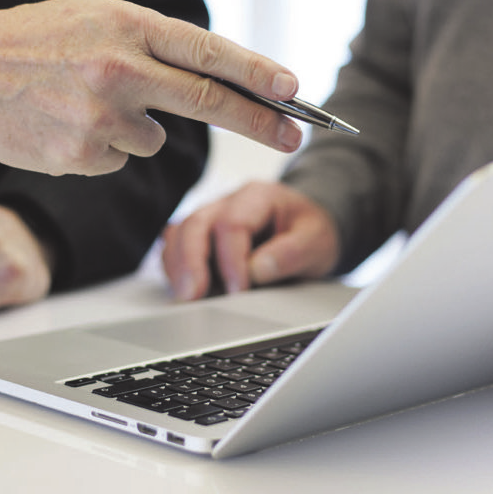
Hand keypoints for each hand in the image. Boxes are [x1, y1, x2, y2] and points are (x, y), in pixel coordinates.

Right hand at [0, 0, 303, 176]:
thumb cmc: (33, 37)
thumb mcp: (93, 14)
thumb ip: (150, 41)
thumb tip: (212, 76)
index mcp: (125, 24)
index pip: (208, 52)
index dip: (258, 74)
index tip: (295, 90)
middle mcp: (118, 69)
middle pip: (208, 102)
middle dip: (259, 121)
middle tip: (295, 134)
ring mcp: (98, 117)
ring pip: (153, 138)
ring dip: (136, 127)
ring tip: (83, 102)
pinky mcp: (79, 156)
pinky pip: (118, 159)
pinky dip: (102, 147)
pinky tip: (65, 123)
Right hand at [161, 181, 339, 300]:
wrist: (307, 230)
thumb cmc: (310, 232)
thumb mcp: (317, 241)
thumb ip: (291, 253)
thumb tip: (258, 270)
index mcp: (258, 196)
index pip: (232, 223)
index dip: (231, 260)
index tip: (238, 291)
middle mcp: (227, 202)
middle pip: (195, 224)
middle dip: (191, 262)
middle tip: (192, 296)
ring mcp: (210, 218)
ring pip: (178, 234)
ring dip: (178, 267)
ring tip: (185, 297)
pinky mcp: (200, 237)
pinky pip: (175, 246)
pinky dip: (175, 268)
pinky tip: (183, 289)